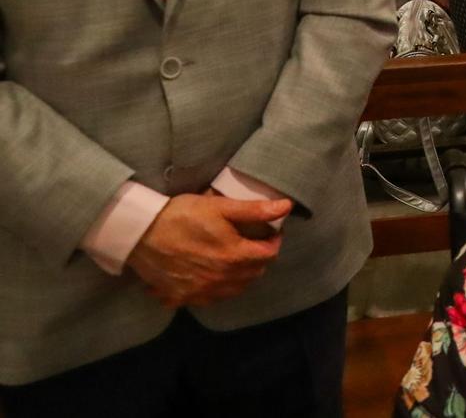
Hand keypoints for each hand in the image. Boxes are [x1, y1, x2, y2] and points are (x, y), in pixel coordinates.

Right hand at [126, 193, 290, 307]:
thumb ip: (255, 210)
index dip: (274, 242)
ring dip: (242, 277)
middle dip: (260, 259)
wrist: (139, 233)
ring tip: (236, 260)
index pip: (268, 255)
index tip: (271, 233)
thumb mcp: (220, 206)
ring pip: (234, 290)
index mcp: (233, 256)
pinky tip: (211, 277)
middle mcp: (220, 279)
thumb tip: (286, 206)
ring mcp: (200, 291)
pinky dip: (216, 290)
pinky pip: (208, 300)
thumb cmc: (181, 215)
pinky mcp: (181, 297)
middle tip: (254, 244)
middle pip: (253, 274)